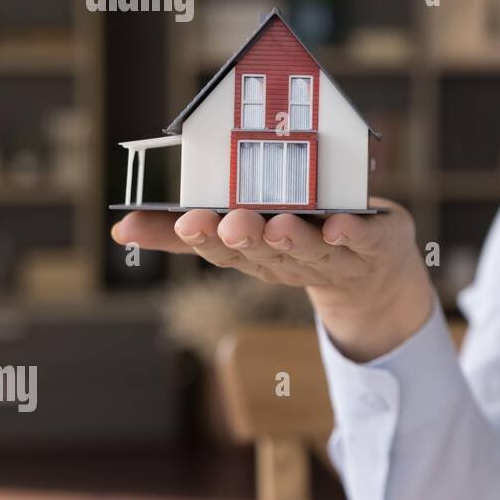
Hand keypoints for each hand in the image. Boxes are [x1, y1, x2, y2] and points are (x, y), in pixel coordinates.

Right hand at [110, 199, 434, 361]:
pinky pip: (362, 239)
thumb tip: (122, 228)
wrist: (377, 277)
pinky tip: (337, 226)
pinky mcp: (374, 243)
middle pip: (264, 251)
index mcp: (257, 254)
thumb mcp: (245, 237)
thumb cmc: (301, 242)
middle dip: (244, 237)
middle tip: (226, 224)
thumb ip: (188, 231)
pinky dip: (350, 234)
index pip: (223, 249)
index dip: (202, 239)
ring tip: (277, 225)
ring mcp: (336, 254)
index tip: (184, 222)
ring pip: (310, 248)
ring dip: (293, 238)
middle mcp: (292, 258)